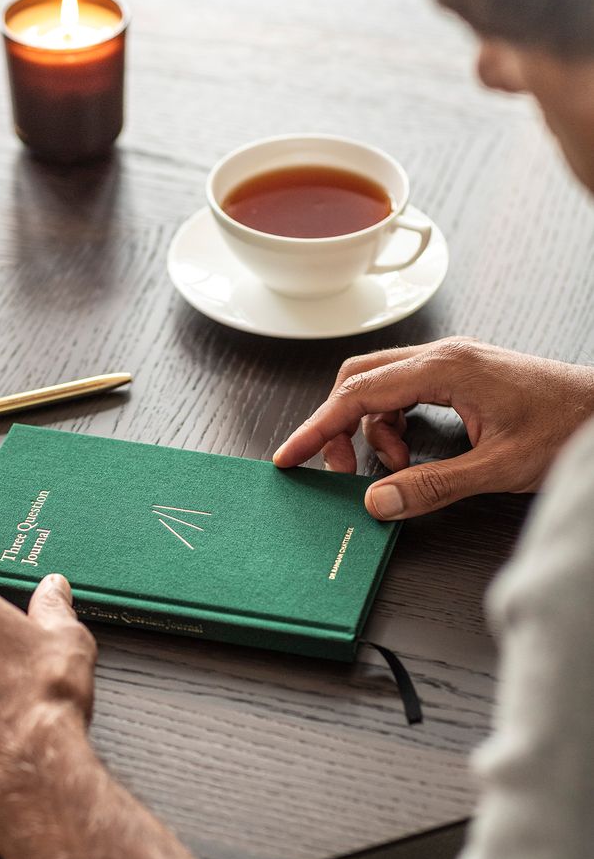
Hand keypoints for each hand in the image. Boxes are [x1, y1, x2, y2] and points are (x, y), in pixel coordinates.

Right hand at [273, 338, 593, 518]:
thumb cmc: (567, 429)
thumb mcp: (499, 468)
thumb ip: (434, 486)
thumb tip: (378, 501)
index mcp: (445, 368)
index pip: (358, 393)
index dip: (319, 426)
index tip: (291, 454)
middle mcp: (442, 357)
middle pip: (359, 379)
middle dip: (339, 424)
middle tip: (340, 470)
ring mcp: (450, 362)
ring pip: (379, 386)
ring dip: (371, 429)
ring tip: (394, 468)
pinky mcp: (459, 374)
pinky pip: (403, 393)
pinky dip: (394, 424)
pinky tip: (411, 452)